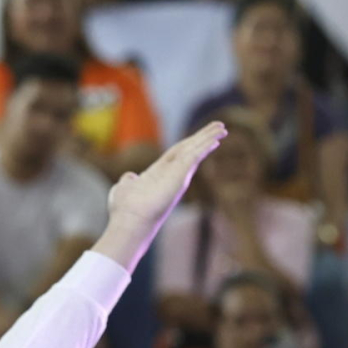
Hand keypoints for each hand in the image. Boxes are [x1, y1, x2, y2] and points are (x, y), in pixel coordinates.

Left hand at [93, 122, 226, 270]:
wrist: (130, 221)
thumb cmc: (126, 210)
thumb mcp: (125, 187)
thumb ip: (129, 180)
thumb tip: (129, 177)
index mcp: (161, 174)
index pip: (178, 153)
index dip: (190, 143)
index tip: (203, 136)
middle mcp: (173, 175)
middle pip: (191, 149)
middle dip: (205, 137)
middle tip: (220, 127)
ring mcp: (178, 175)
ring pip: (196, 151)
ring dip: (208, 138)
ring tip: (222, 128)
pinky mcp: (181, 175)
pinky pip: (195, 156)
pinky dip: (205, 147)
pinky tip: (215, 140)